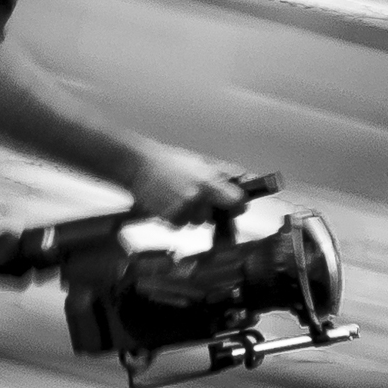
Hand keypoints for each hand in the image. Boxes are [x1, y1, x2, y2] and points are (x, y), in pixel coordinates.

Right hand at [128, 146, 249, 223]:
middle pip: (216, 216)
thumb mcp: (202, 162)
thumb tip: (250, 179)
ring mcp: (183, 210)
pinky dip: (178, 218)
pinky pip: (181, 225)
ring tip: (179, 196)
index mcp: (209, 181)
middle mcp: (198, 198)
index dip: (238, 204)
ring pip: (198, 222)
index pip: (238, 202)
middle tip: (197, 195)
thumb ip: (225, 174)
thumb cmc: (170, 162)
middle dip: (211, 209)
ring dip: (192, 214)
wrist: (138, 166)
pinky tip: (170, 202)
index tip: (235, 203)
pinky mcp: (169, 218)